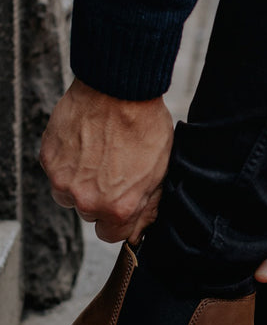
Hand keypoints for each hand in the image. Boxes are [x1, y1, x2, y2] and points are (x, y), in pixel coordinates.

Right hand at [40, 78, 173, 243]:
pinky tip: (85, 144)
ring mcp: (64, 180)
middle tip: (113, 170)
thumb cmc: (144, 127)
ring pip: (69, 195)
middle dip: (101, 198)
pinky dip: (68, 162)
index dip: (119, 219)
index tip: (122, 202)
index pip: (111, 235)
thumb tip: (139, 230)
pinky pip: (57, 172)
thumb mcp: (159, 174)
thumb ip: (146, 207)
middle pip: (90, 214)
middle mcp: (87, 200)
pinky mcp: (49, 159)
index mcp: (118, 208)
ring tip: (98, 156)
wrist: (119, 88)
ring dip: (80, 183)